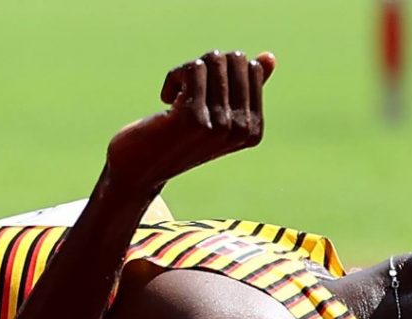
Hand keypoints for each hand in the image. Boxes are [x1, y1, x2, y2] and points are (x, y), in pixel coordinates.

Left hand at [105, 50, 275, 191]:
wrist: (142, 168)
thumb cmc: (178, 136)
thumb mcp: (216, 112)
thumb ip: (244, 87)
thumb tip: (270, 57)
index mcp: (254, 129)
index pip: (252, 68)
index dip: (223, 70)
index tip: (205, 93)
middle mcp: (243, 129)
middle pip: (235, 60)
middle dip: (208, 66)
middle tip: (190, 89)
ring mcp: (221, 125)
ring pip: (213, 60)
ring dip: (188, 70)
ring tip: (177, 94)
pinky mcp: (194, 117)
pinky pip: (193, 68)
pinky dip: (174, 76)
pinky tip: (166, 98)